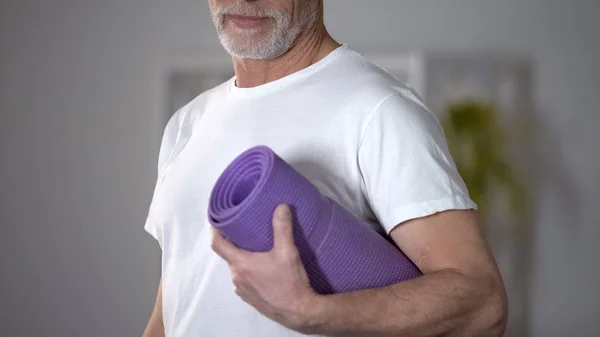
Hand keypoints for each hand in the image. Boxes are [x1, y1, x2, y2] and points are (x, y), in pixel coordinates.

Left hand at [211, 204, 320, 332]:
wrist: (298, 312)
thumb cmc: (290, 282)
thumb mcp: (287, 251)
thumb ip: (282, 227)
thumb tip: (281, 206)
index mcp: (241, 264)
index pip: (217, 244)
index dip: (215, 231)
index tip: (217, 220)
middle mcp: (236, 277)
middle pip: (229, 255)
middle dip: (235, 242)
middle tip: (246, 230)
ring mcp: (242, 290)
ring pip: (238, 268)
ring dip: (244, 258)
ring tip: (258, 248)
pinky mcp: (250, 298)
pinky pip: (244, 280)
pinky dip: (249, 271)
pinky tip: (264, 268)